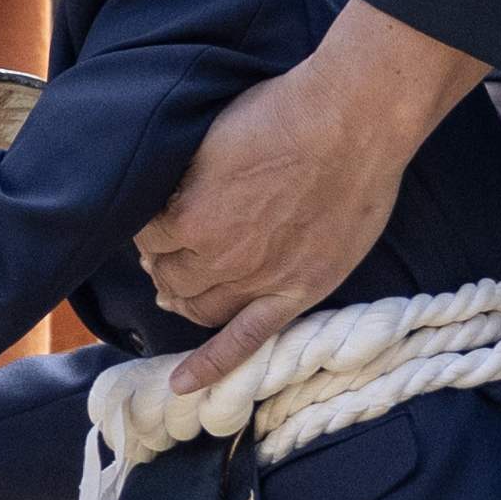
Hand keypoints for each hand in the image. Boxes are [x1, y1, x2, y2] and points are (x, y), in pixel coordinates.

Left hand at [140, 0, 485, 391]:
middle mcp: (217, 255)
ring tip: (179, 287)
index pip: (146, 237)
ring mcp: (258, 279)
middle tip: (170, 250)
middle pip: (170, 275)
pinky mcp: (297, 291)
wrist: (355, 119)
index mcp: (187, 216)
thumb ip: (183, 176)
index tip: (157, 219)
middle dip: (164, 262)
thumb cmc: (284, 114)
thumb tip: (162, 193)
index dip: (149, 228)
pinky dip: (212, 365)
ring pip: (199, 308)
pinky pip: (247, 341)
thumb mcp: (209, 137)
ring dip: (183, 298)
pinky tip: (185, 386)